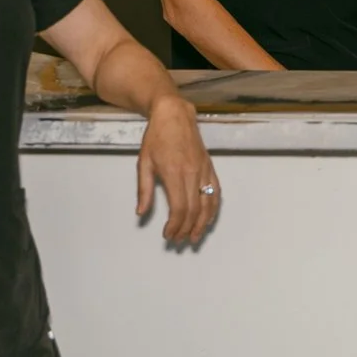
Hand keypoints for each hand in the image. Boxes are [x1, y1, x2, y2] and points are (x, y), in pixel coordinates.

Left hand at [139, 97, 218, 245]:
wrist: (175, 115)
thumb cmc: (156, 137)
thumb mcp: (143, 163)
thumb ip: (144, 190)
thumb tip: (141, 213)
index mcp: (173, 174)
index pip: (178, 208)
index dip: (175, 226)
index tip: (168, 235)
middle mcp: (192, 174)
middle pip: (193, 210)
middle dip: (186, 229)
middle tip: (179, 240)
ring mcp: (204, 171)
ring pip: (207, 205)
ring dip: (201, 224)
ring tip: (194, 237)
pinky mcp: (210, 168)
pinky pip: (215, 193)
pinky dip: (213, 210)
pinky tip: (207, 220)